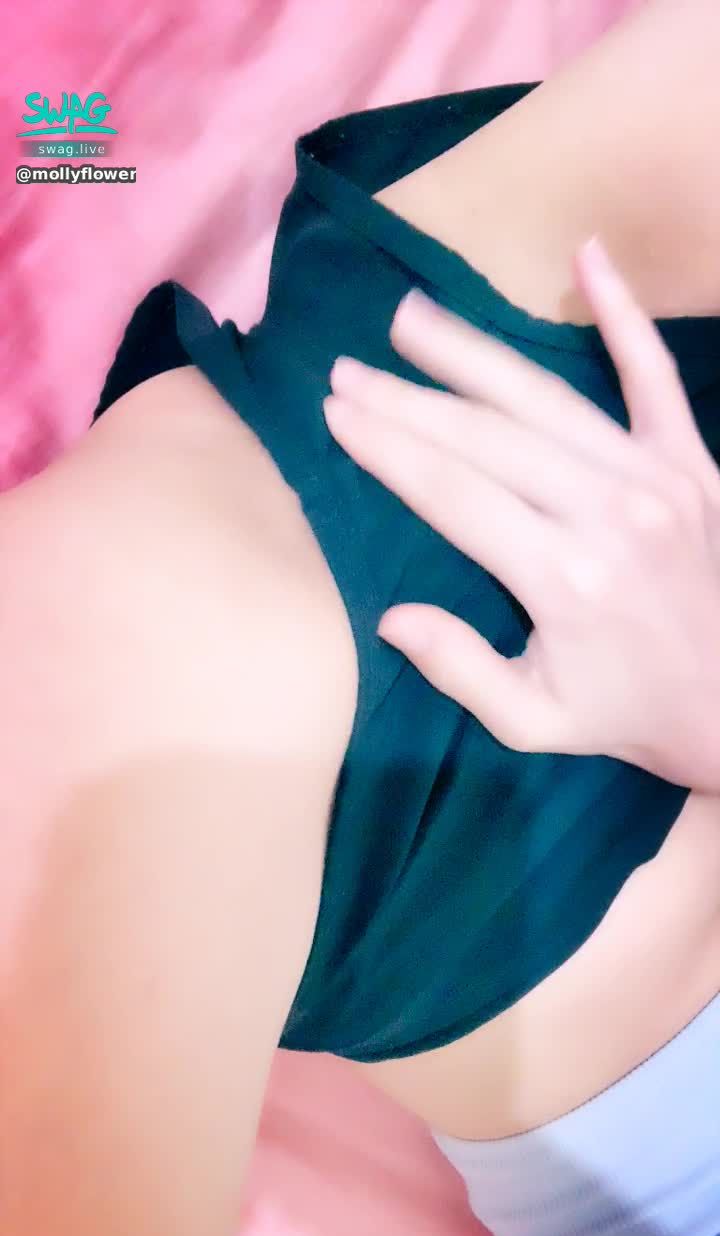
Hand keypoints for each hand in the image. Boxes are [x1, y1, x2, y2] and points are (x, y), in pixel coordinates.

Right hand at [323, 237, 719, 790]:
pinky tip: (589, 256)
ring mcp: (658, 477)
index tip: (336, 413)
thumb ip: (461, 669)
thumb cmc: (626, 715)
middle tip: (347, 367)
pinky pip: (655, 377)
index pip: (452, 492)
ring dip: (472, 352)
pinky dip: (624, 314)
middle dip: (407, 398)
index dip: (387, 448)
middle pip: (486, 436)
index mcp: (564, 578)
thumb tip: (391, 615)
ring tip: (412, 315)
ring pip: (548, 398)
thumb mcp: (534, 724)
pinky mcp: (693, 462)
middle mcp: (609, 512)